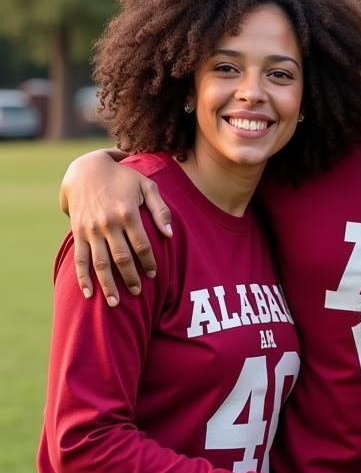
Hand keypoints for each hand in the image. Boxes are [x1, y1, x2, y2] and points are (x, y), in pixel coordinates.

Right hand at [62, 150, 172, 304]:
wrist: (86, 169)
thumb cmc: (123, 178)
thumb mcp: (147, 186)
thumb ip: (161, 210)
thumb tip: (170, 235)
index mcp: (128, 212)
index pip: (141, 244)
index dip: (148, 261)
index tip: (154, 274)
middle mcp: (108, 223)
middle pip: (121, 257)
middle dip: (130, 278)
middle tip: (139, 293)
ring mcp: (90, 229)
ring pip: (100, 262)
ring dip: (108, 284)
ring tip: (115, 303)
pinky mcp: (78, 232)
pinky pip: (79, 258)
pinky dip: (83, 277)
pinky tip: (89, 293)